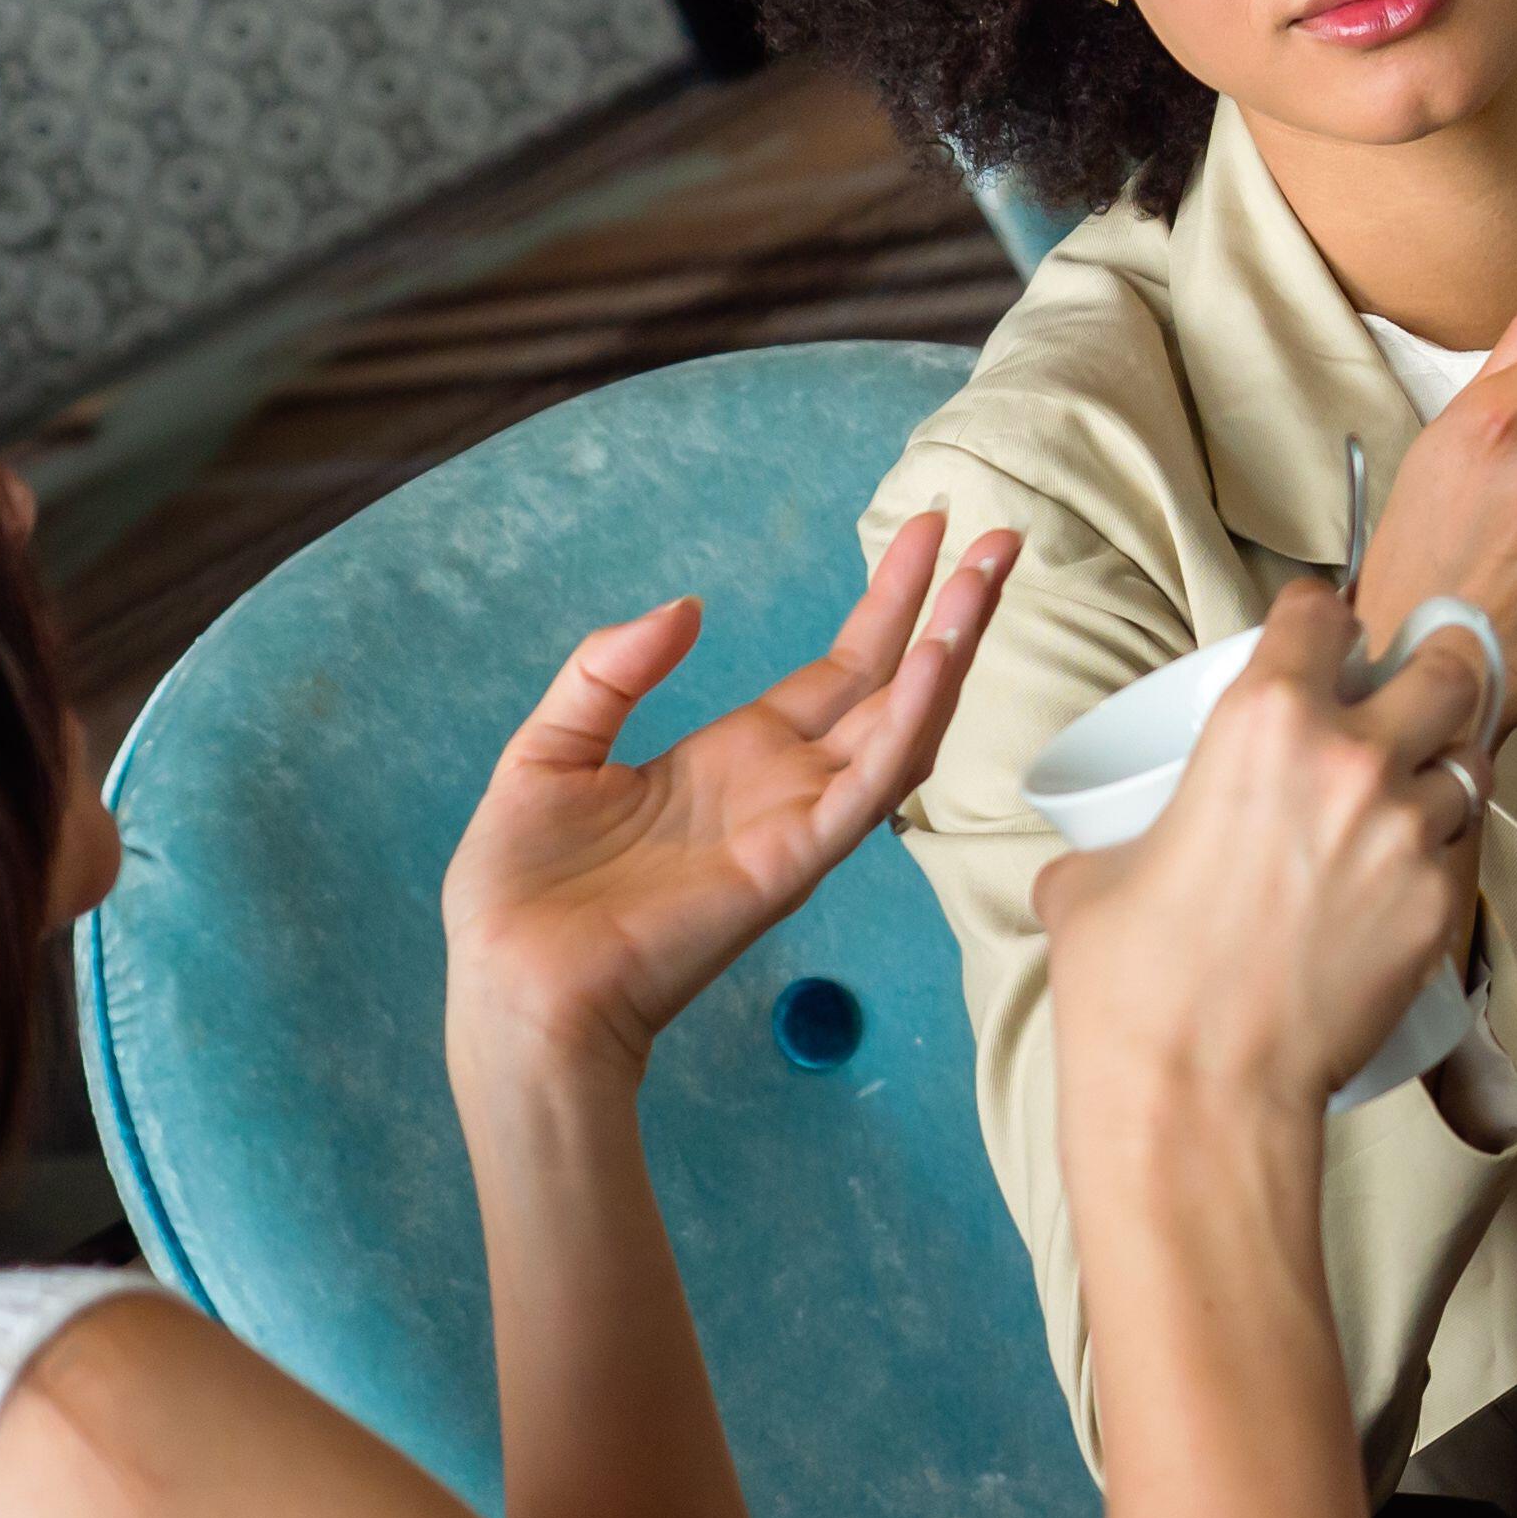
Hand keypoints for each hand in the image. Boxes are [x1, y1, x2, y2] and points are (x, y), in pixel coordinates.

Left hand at [442, 513, 1015, 1085]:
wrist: (513, 987)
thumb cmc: (523, 891)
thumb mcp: (550, 749)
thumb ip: (610, 672)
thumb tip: (686, 608)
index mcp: (736, 757)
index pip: (841, 669)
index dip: (889, 601)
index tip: (928, 531)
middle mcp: (786, 784)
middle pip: (892, 683)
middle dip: (951, 611)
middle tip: (1003, 539)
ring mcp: (797, 822)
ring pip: (903, 725)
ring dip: (951, 650)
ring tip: (988, 577)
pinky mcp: (791, 860)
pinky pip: (868, 785)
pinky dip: (908, 723)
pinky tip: (935, 663)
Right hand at [1038, 582, 1499, 1127]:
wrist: (1200, 1093)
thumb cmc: (1134, 985)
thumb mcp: (1094, 874)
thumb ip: (1121, 827)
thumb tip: (1115, 841)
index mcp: (1263, 720)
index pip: (1321, 613)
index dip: (1320, 617)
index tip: (1322, 634)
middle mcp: (1354, 759)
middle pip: (1443, 667)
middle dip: (1432, 665)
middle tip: (1413, 684)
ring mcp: (1409, 833)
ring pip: (1472, 759)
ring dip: (1448, 760)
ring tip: (1419, 781)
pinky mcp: (1441, 905)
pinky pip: (1466, 847)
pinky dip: (1446, 845)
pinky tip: (1413, 864)